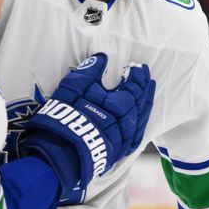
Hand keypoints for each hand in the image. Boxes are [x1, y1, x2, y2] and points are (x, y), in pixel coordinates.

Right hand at [19, 53, 154, 197]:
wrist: (60, 151)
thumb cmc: (66, 115)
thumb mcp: (74, 86)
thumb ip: (90, 70)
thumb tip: (102, 57)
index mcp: (121, 104)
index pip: (135, 86)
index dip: (137, 75)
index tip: (138, 67)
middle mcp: (128, 122)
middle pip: (142, 102)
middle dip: (145, 88)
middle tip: (147, 77)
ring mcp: (125, 138)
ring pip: (141, 119)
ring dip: (145, 104)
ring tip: (147, 95)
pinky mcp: (118, 151)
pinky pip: (136, 136)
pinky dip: (140, 124)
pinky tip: (139, 120)